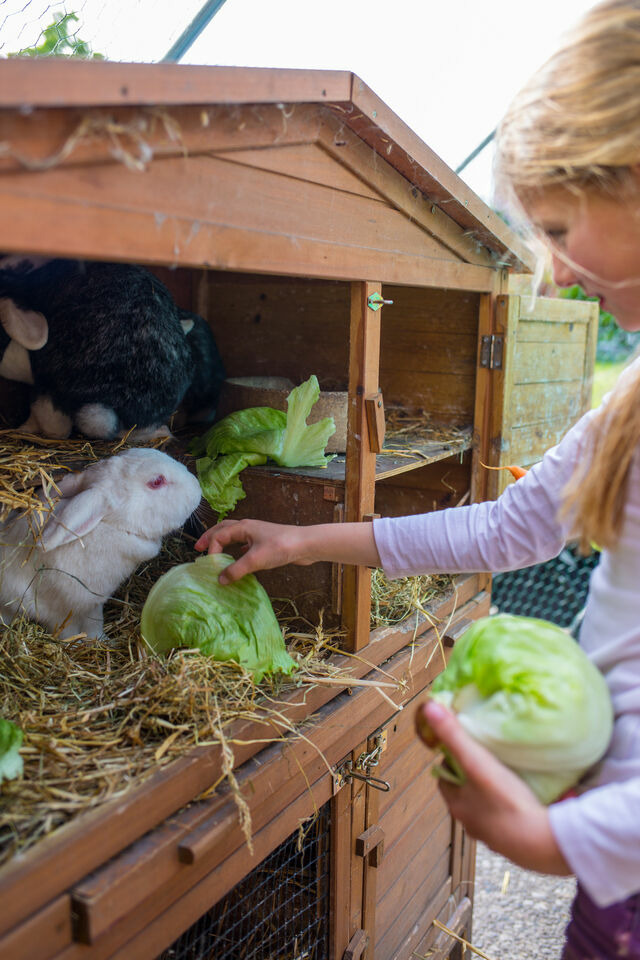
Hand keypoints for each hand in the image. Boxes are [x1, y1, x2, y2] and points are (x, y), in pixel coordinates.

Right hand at [194, 519, 311, 583]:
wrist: (306, 545)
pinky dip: (237, 550)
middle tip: (198, 548)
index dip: (212, 550)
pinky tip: (238, 559)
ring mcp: (257, 534)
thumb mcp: (256, 560)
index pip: (219, 535)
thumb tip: (219, 580)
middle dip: (210, 538)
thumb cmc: (281, 547)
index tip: (211, 565)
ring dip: (222, 543)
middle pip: (223, 529)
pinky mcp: (265, 543)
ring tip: (215, 553)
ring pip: (234, 536)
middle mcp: (248, 527)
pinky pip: (245, 544)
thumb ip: (236, 570)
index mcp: (243, 527)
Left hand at [415, 700, 570, 875]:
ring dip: (491, 794)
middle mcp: (471, 823)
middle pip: (464, 793)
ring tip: (505, 776)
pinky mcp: (515, 842)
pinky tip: (524, 799)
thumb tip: (428, 707)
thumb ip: (453, 735)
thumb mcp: (476, 762)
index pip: (444, 778)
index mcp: (457, 805)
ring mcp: (493, 835)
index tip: (462, 747)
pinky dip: (511, 809)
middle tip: (486, 759)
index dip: (450, 761)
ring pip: (485, 808)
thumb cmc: (506, 802)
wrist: (542, 843)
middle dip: (472, 777)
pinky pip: (508, 821)